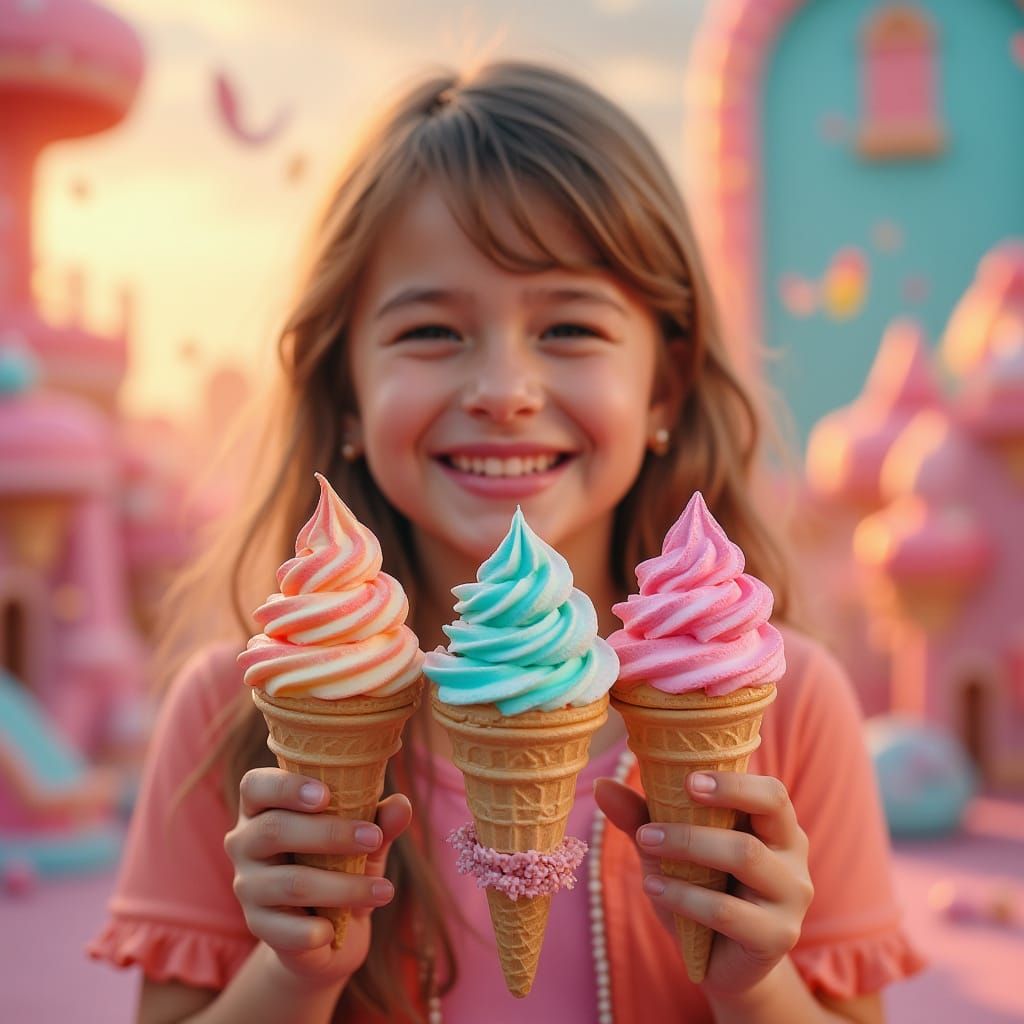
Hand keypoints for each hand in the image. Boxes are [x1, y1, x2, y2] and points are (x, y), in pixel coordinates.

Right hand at [223, 768, 411, 986]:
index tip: (326, 794)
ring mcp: (247, 886)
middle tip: (372, 838)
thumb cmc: (342, 863)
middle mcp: (245, 842)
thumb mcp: (364, 840)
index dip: (286, 787)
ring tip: (384, 890)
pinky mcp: (257, 926)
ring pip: (290, 882)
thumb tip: (402, 805)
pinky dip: (313, 930)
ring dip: (342, 887)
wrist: (329, 930)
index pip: (256, 786)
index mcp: (263, 807)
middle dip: (329, 833)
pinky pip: (282, 930)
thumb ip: (380, 821)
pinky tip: (334, 931)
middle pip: (274, 830)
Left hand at [594, 771, 813, 997]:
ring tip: (646, 842)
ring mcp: (791, 896)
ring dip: (688, 844)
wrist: (720, 963)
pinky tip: (653, 888)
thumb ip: (642, 817)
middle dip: (721, 796)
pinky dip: (683, 895)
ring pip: (746, 854)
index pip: (769, 789)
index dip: (733, 779)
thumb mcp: (671, 851)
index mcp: (775, 825)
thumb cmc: (701, 891)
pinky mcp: (776, 935)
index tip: (688, 778)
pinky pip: (727, 910)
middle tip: (677, 792)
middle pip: (771, 808)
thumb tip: (601, 785)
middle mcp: (793, 854)